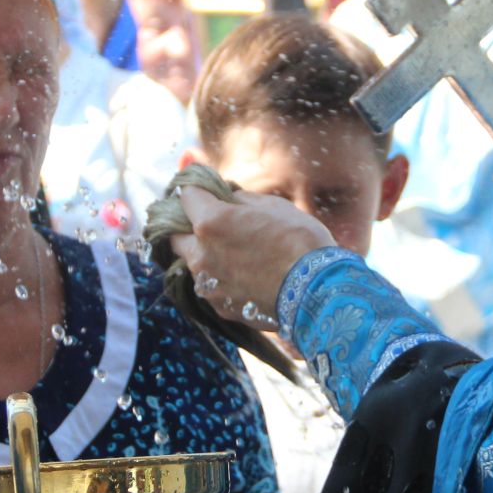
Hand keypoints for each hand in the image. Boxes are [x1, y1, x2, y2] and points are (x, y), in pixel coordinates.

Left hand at [167, 187, 334, 328]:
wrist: (317, 290)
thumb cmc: (299, 240)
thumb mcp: (271, 206)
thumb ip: (238, 199)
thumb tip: (225, 195)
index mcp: (210, 222)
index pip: (186, 195)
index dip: (196, 188)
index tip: (203, 187)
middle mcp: (200, 253)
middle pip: (176, 235)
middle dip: (189, 226)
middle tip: (211, 223)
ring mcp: (207, 283)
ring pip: (192, 264)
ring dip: (204, 254)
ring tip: (234, 254)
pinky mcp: (219, 305)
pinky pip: (210, 286)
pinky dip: (220, 278)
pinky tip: (245, 276)